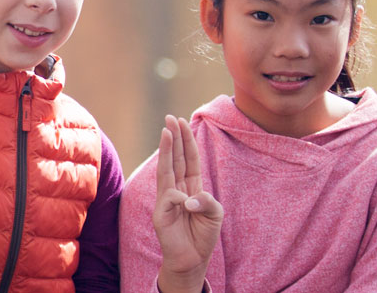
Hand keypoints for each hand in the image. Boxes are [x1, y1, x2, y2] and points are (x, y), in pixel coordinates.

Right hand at [153, 115, 219, 292]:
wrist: (192, 259)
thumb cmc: (203, 235)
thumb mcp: (215, 214)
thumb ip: (207, 201)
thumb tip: (188, 198)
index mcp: (191, 187)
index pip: (188, 159)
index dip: (187, 141)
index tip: (183, 122)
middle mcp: (177, 189)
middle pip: (176, 158)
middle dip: (174, 137)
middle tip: (170, 117)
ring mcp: (166, 199)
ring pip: (167, 169)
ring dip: (167, 150)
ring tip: (166, 131)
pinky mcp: (161, 213)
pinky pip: (170, 197)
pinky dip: (180, 198)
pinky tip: (187, 205)